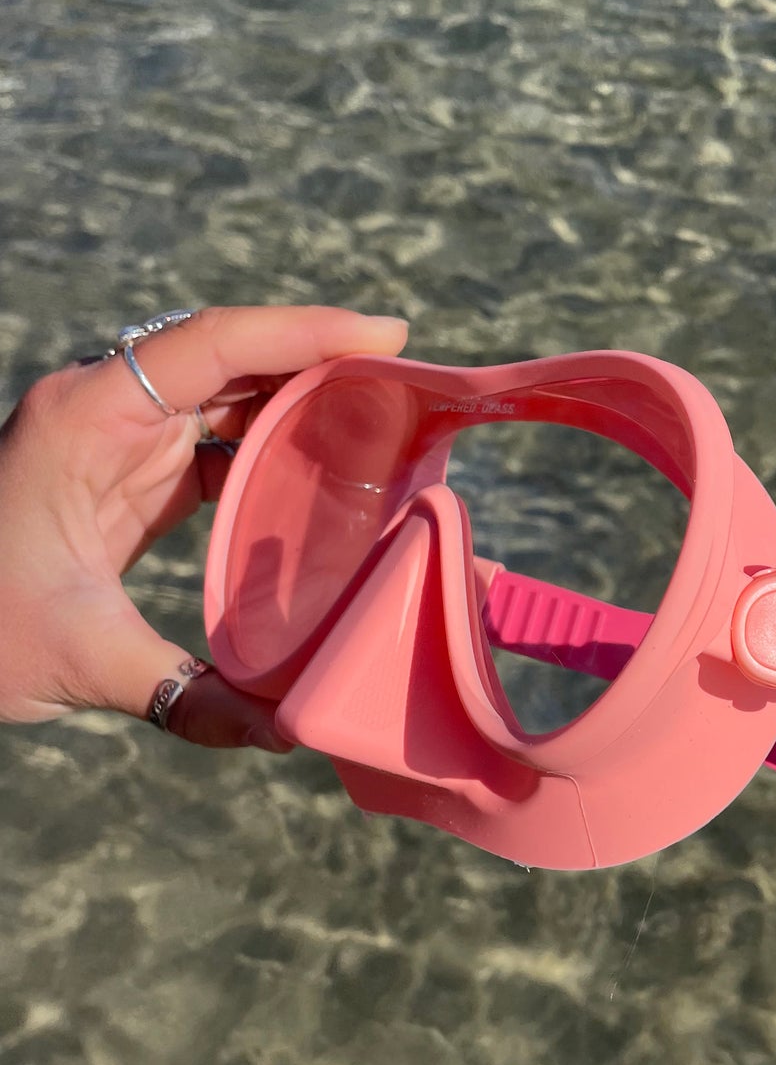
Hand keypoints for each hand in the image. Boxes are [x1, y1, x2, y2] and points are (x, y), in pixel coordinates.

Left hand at [0, 305, 408, 747]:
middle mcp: (103, 409)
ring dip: (301, 400)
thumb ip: (185, 695)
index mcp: (87, 418)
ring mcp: (112, 439)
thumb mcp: (76, 659)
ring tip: (386, 419)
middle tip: (411, 380)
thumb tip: (285, 732)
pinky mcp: (121, 475)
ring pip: (225, 394)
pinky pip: (211, 442)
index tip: (387, 335)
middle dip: (322, 358)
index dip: (305, 331)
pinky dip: (270, 450)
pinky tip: (325, 476)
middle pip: (231, 356)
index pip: (213, 346)